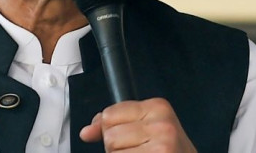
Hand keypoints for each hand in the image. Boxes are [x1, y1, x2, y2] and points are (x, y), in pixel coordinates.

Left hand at [79, 98, 196, 151]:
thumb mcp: (145, 128)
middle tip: (138, 150)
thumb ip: (113, 123)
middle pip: (109, 136)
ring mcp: (163, 144)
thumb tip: (86, 132)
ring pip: (113, 152)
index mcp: (157, 107)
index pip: (108, 115)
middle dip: (116, 148)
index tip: (129, 137)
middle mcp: (161, 123)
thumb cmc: (169, 149)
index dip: (111, 131)